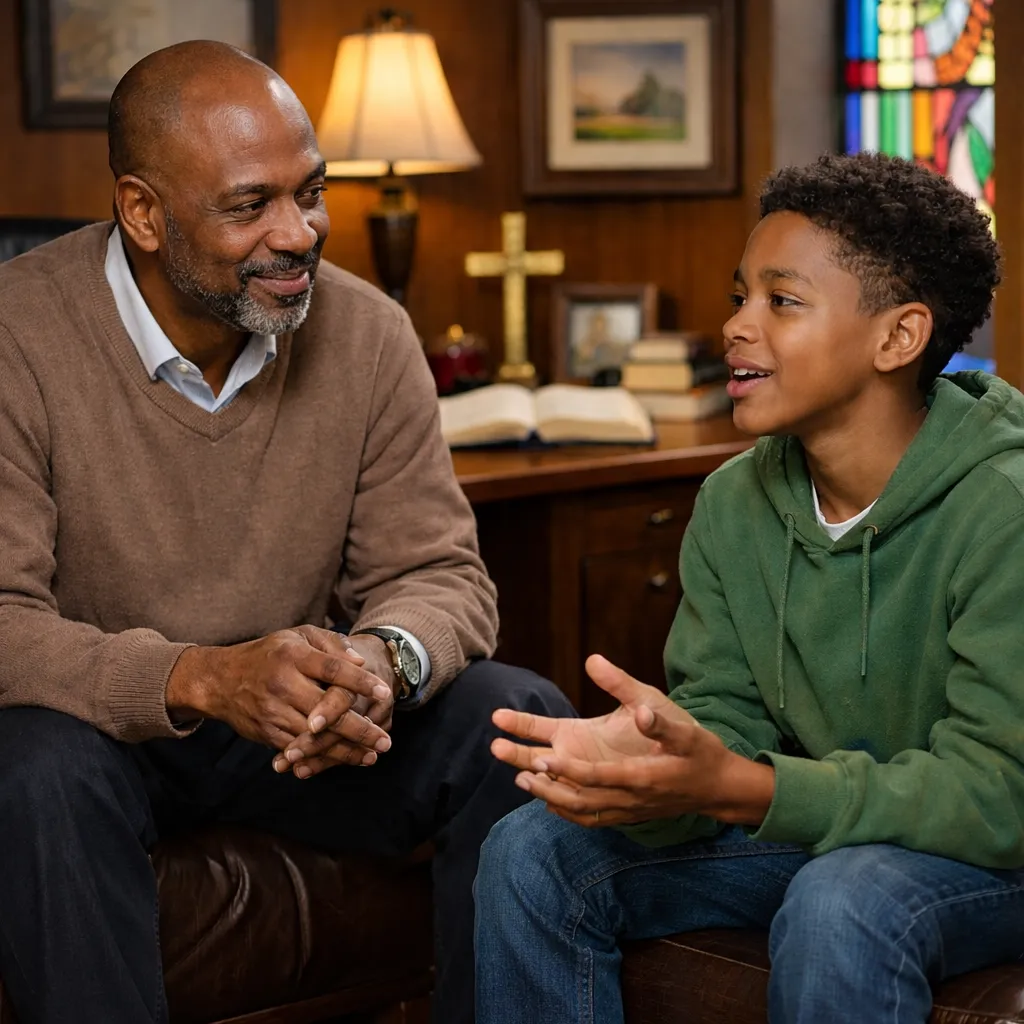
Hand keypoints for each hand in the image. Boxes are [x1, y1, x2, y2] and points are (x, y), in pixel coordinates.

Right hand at [167, 626, 392, 764]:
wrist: (221, 680)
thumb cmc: (271, 654)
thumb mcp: (298, 636)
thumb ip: (331, 644)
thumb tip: (361, 662)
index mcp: (293, 655)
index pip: (332, 670)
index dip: (361, 682)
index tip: (386, 692)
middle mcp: (282, 684)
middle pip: (328, 711)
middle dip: (360, 728)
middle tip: (386, 740)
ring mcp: (273, 711)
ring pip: (316, 737)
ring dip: (346, 750)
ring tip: (372, 755)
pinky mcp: (267, 732)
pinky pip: (299, 750)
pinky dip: (323, 759)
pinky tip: (346, 760)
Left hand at [491, 655, 773, 826]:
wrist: (718, 786)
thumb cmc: (700, 751)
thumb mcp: (683, 727)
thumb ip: (657, 719)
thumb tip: (637, 709)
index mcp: (642, 777)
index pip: (596, 777)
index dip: (567, 771)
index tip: (540, 760)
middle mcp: (630, 799)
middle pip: (580, 798)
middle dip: (545, 785)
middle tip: (515, 772)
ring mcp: (628, 811)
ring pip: (582, 812)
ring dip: (550, 798)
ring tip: (521, 781)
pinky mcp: (628, 814)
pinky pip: (592, 819)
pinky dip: (567, 812)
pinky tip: (548, 800)